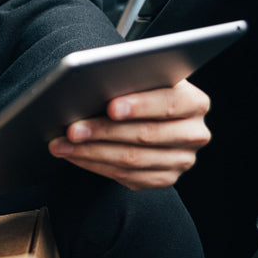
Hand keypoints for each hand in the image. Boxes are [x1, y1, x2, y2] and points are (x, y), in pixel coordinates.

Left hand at [47, 79, 211, 189]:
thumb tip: (94, 85)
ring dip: (91, 152)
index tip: (111, 107)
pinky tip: (74, 156)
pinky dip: (95, 165)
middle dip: (104, 132)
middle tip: (72, 129)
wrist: (148, 114)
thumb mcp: (142, 80)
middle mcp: (194, 134)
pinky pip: (126, 176)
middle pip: (146, 135)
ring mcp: (181, 160)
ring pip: (132, 160)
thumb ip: (129, 81)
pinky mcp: (164, 178)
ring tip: (62, 145)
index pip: (169, 103)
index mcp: (195, 103)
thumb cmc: (139, 90)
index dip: (140, 105)